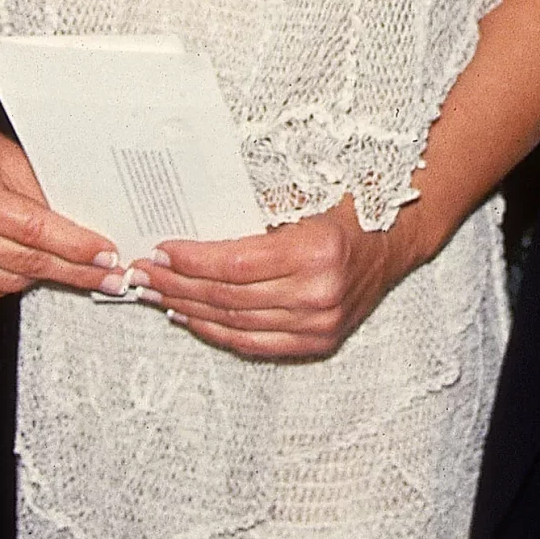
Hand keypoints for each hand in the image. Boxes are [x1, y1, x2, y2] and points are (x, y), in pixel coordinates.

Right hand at [0, 116, 118, 299]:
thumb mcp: (11, 159)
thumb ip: (42, 197)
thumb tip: (86, 231)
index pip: (34, 231)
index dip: (75, 247)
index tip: (105, 255)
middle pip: (26, 262)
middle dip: (74, 271)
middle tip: (108, 275)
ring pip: (10, 283)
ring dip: (47, 277)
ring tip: (76, 269)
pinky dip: (15, 280)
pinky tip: (33, 269)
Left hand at [131, 194, 413, 361]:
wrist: (394, 240)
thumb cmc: (347, 207)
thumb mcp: (305, 194)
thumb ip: (256, 207)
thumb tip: (194, 215)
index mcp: (317, 251)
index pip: (236, 263)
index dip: (193, 260)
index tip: (162, 249)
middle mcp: (319, 294)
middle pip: (230, 296)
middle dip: (179, 284)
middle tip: (145, 273)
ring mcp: (320, 325)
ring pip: (236, 324)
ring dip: (190, 309)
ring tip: (158, 294)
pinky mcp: (318, 343)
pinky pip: (255, 344)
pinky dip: (218, 332)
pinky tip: (191, 317)